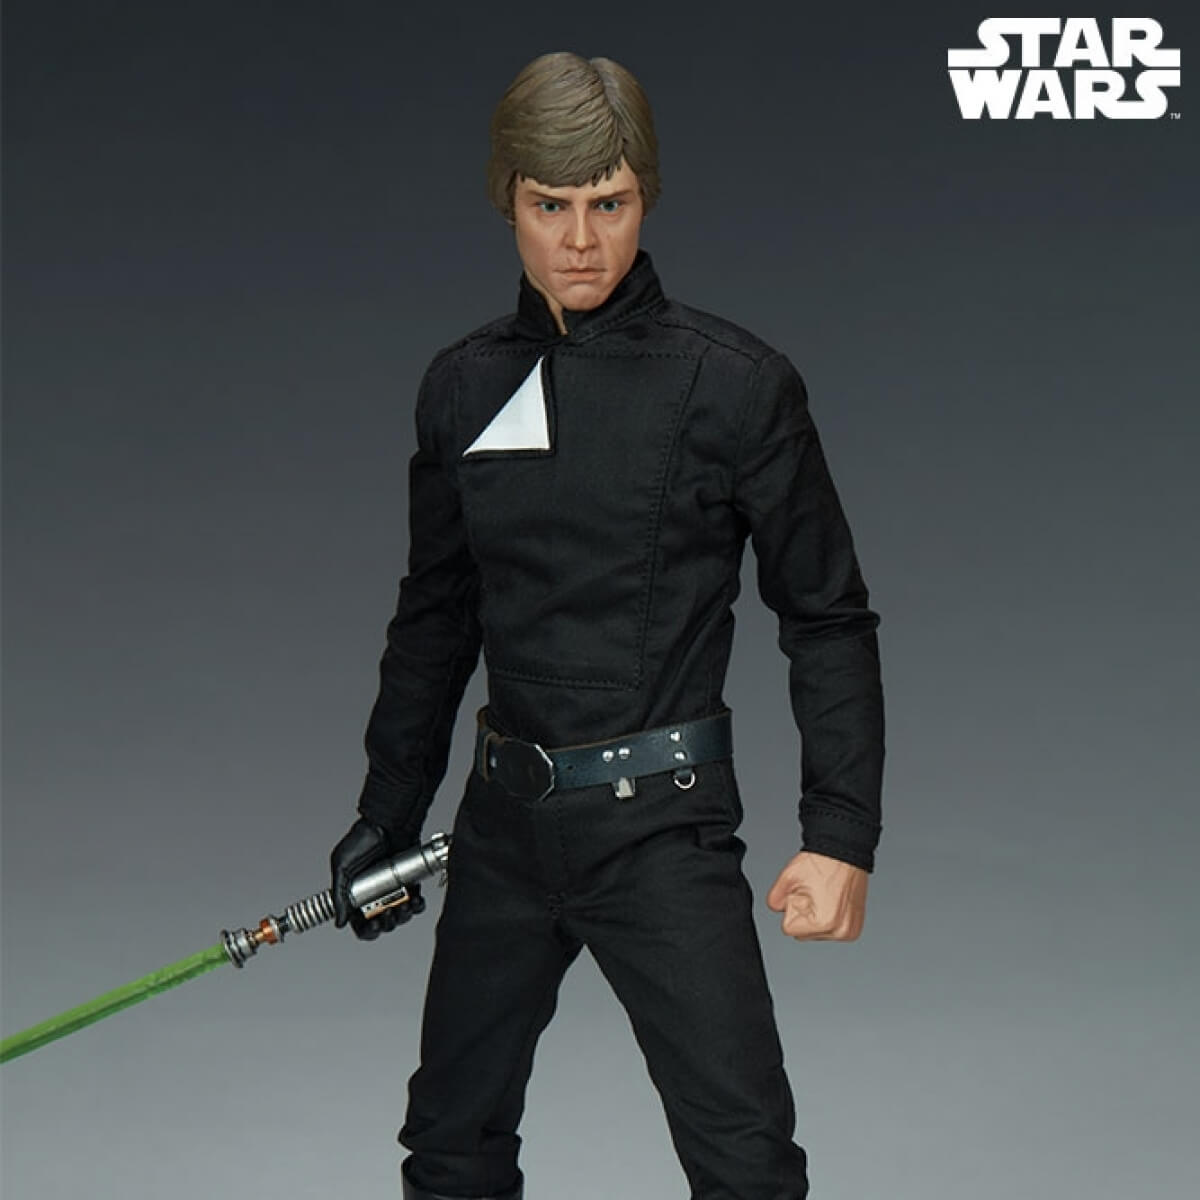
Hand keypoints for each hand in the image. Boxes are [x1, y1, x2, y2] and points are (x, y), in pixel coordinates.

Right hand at [330, 817, 425, 940]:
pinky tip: (415, 900)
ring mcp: (394, 890)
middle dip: (387, 922)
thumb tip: (340, 921)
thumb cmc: (362, 840)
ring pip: (400, 915)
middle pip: (383, 922)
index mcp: (357, 896)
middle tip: (389, 912)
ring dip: (403, 915)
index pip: (361, 923)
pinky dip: (417, 905)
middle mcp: (376, 895)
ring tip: (403, 904)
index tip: (373, 924)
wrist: (389, 824)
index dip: (367, 930)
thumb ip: (338, 896)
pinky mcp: (410, 883)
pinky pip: (416, 902)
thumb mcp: (342, 867)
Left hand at [765, 851, 867, 940]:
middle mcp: (840, 931)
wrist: (845, 852)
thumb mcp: (789, 877)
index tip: (805, 892)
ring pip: (816, 933)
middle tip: (815, 892)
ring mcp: (849, 931)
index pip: (789, 928)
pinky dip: (827, 917)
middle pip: (803, 934)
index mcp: (825, 923)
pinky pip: (830, 930)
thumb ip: (774, 900)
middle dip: (803, 914)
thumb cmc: (823, 861)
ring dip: (815, 917)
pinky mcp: (854, 928)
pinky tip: (831, 900)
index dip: (792, 906)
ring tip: (824, 894)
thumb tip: (776, 909)